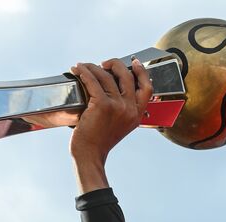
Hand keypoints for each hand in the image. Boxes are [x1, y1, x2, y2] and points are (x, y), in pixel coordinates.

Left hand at [69, 59, 151, 191]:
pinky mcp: (102, 104)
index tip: (134, 63)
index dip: (141, 72)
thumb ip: (123, 110)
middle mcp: (129, 109)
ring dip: (93, 67)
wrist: (90, 155)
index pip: (147, 88)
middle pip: (127, 75)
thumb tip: (113, 86)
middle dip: (115, 64)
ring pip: (107, 76)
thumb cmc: (99, 141)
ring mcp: (117, 106)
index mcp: (137, 114)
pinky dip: (83, 72)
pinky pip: (92, 81)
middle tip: (104, 64)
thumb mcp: (120, 126)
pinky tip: (78, 70)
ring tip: (84, 66)